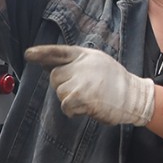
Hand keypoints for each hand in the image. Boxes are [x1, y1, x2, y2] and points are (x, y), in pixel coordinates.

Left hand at [25, 45, 155, 126]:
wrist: (134, 96)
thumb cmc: (115, 82)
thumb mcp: (97, 63)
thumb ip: (75, 63)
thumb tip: (47, 65)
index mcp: (84, 55)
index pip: (58, 52)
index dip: (41, 53)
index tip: (28, 55)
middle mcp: (81, 65)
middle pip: (55, 76)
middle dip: (63, 86)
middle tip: (81, 90)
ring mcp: (81, 80)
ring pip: (59, 92)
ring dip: (69, 99)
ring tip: (88, 98)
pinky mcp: (82, 97)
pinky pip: (65, 105)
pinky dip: (72, 110)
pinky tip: (86, 108)